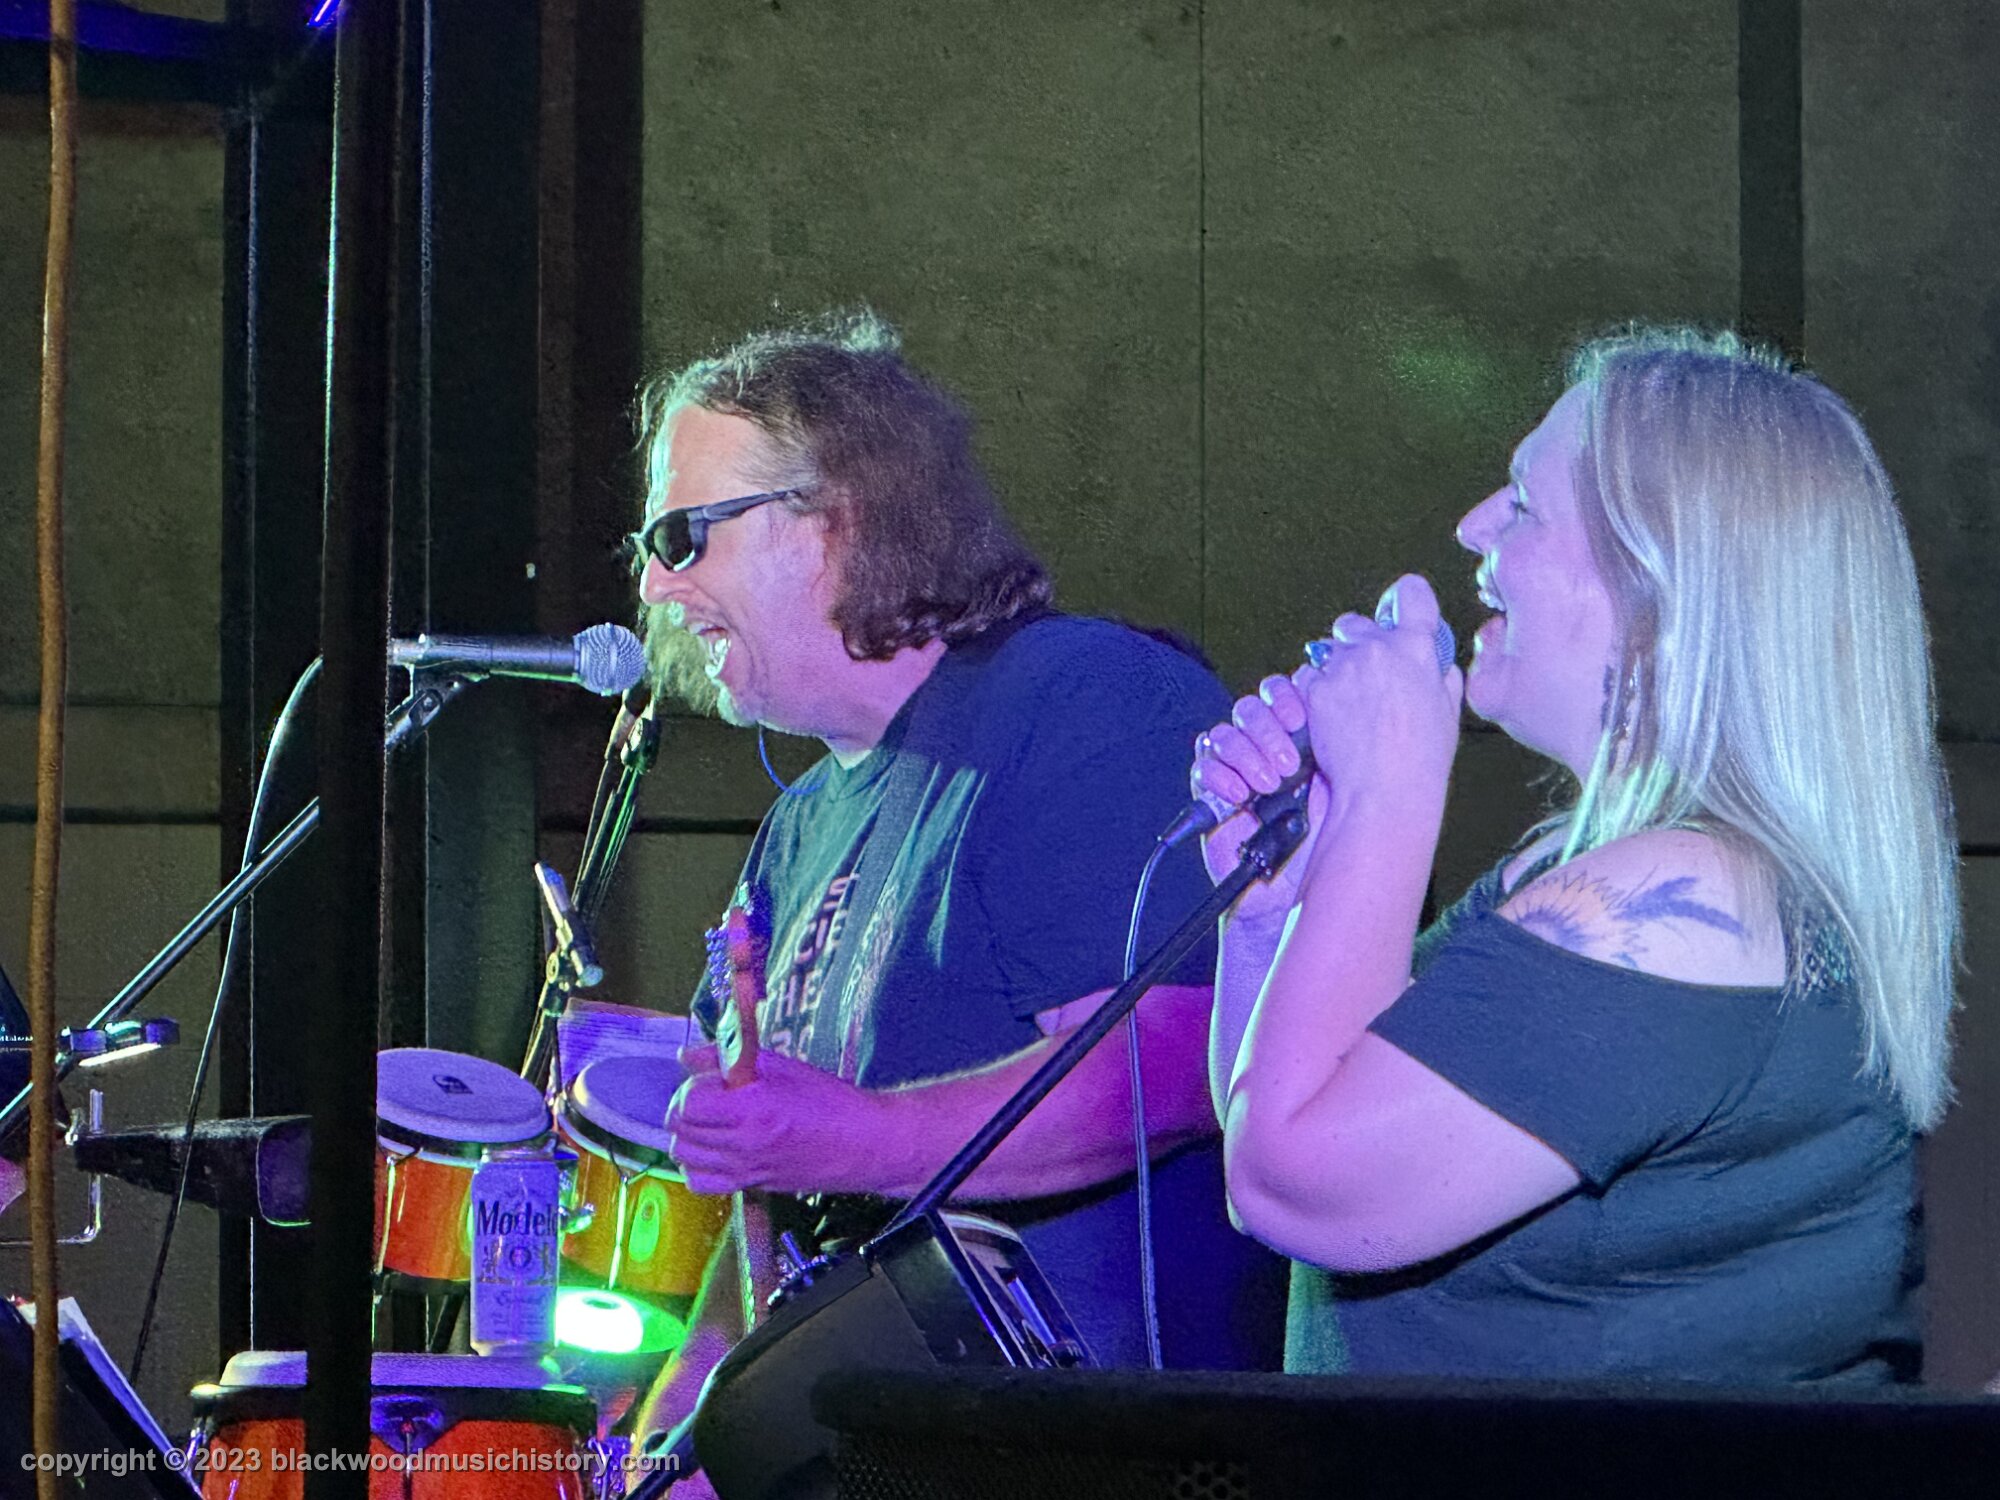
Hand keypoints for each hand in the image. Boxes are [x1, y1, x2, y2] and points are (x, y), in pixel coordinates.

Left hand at [666, 1044, 895, 1196]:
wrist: (865, 1144)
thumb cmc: (831, 1102)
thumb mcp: (783, 1067)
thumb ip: (730, 1059)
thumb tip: (687, 1055)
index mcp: (751, 1111)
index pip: (689, 1103)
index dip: (694, 1085)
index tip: (714, 1079)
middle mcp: (742, 1145)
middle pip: (680, 1129)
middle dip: (686, 1105)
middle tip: (711, 1094)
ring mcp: (744, 1170)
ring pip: (684, 1156)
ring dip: (689, 1133)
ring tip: (711, 1119)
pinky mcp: (750, 1186)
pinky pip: (699, 1182)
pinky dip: (697, 1164)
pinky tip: (715, 1148)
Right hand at [1191, 675, 1329, 924]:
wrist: (1297, 896)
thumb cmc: (1328, 848)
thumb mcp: (1343, 788)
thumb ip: (1334, 744)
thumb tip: (1331, 703)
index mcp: (1302, 739)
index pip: (1283, 693)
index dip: (1287, 697)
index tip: (1301, 719)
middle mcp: (1267, 750)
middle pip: (1251, 708)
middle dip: (1268, 731)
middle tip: (1288, 765)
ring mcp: (1237, 771)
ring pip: (1225, 733)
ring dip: (1246, 754)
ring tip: (1269, 786)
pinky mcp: (1211, 796)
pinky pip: (1202, 766)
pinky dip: (1219, 775)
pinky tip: (1241, 796)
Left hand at [1291, 574, 1462, 833]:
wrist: (1382, 790)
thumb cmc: (1420, 759)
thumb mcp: (1448, 713)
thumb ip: (1442, 678)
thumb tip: (1439, 666)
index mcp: (1416, 647)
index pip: (1412, 594)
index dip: (1407, 598)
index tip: (1402, 606)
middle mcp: (1377, 647)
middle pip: (1357, 623)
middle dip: (1359, 642)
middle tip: (1367, 676)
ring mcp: (1342, 667)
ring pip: (1329, 652)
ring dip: (1336, 670)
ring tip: (1350, 707)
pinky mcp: (1315, 690)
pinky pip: (1309, 679)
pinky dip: (1317, 694)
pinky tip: (1330, 719)